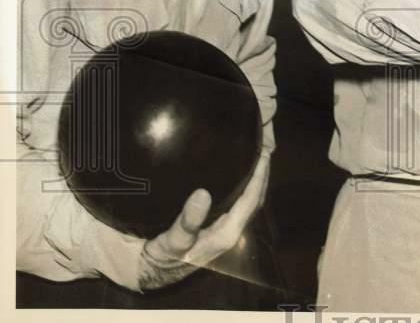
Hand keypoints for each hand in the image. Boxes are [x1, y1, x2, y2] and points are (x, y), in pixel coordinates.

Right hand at [137, 153, 269, 289]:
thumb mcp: (174, 240)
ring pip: (249, 202)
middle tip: (264, 150)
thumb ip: (188, 221)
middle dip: (262, 176)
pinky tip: (240, 174)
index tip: (263, 155)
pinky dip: (245, 187)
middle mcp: (233, 232)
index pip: (251, 201)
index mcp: (227, 234)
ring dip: (256, 181)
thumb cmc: (165, 256)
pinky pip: (240, 204)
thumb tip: (202, 193)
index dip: (259, 178)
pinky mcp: (220, 227)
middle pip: (255, 200)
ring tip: (256, 157)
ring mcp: (228, 230)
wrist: (155, 270)